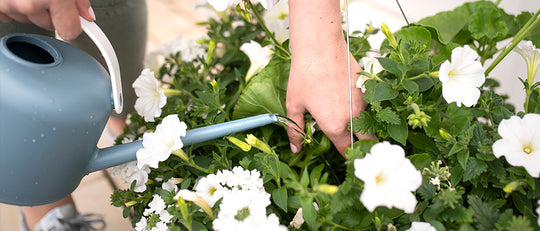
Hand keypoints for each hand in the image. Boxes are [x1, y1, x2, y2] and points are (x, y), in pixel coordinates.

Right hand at [0, 0, 94, 39]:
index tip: (74, 22)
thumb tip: (87, 15)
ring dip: (31, 8)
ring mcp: (9, 5)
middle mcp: (29, 4)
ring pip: (29, 20)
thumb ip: (79, 0)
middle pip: (49, 26)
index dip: (73, 25)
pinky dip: (13, 7)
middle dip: (50, 12)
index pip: (70, 32)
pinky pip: (8, 14)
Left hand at [286, 0, 374, 155]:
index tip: (347, 160)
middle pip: (368, 142)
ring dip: (365, 127)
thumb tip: (295, 149)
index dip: (347, 158)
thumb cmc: (304, 75)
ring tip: (353, 124)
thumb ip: (295, 130)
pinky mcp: (367, 88)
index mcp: (334, 126)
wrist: (320, 46)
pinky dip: (364, 109)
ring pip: (369, 122)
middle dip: (364, 148)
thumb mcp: (294, 105)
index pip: (346, 151)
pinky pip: (369, 105)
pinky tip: (350, 101)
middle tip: (358, 150)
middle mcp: (353, 117)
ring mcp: (363, 102)